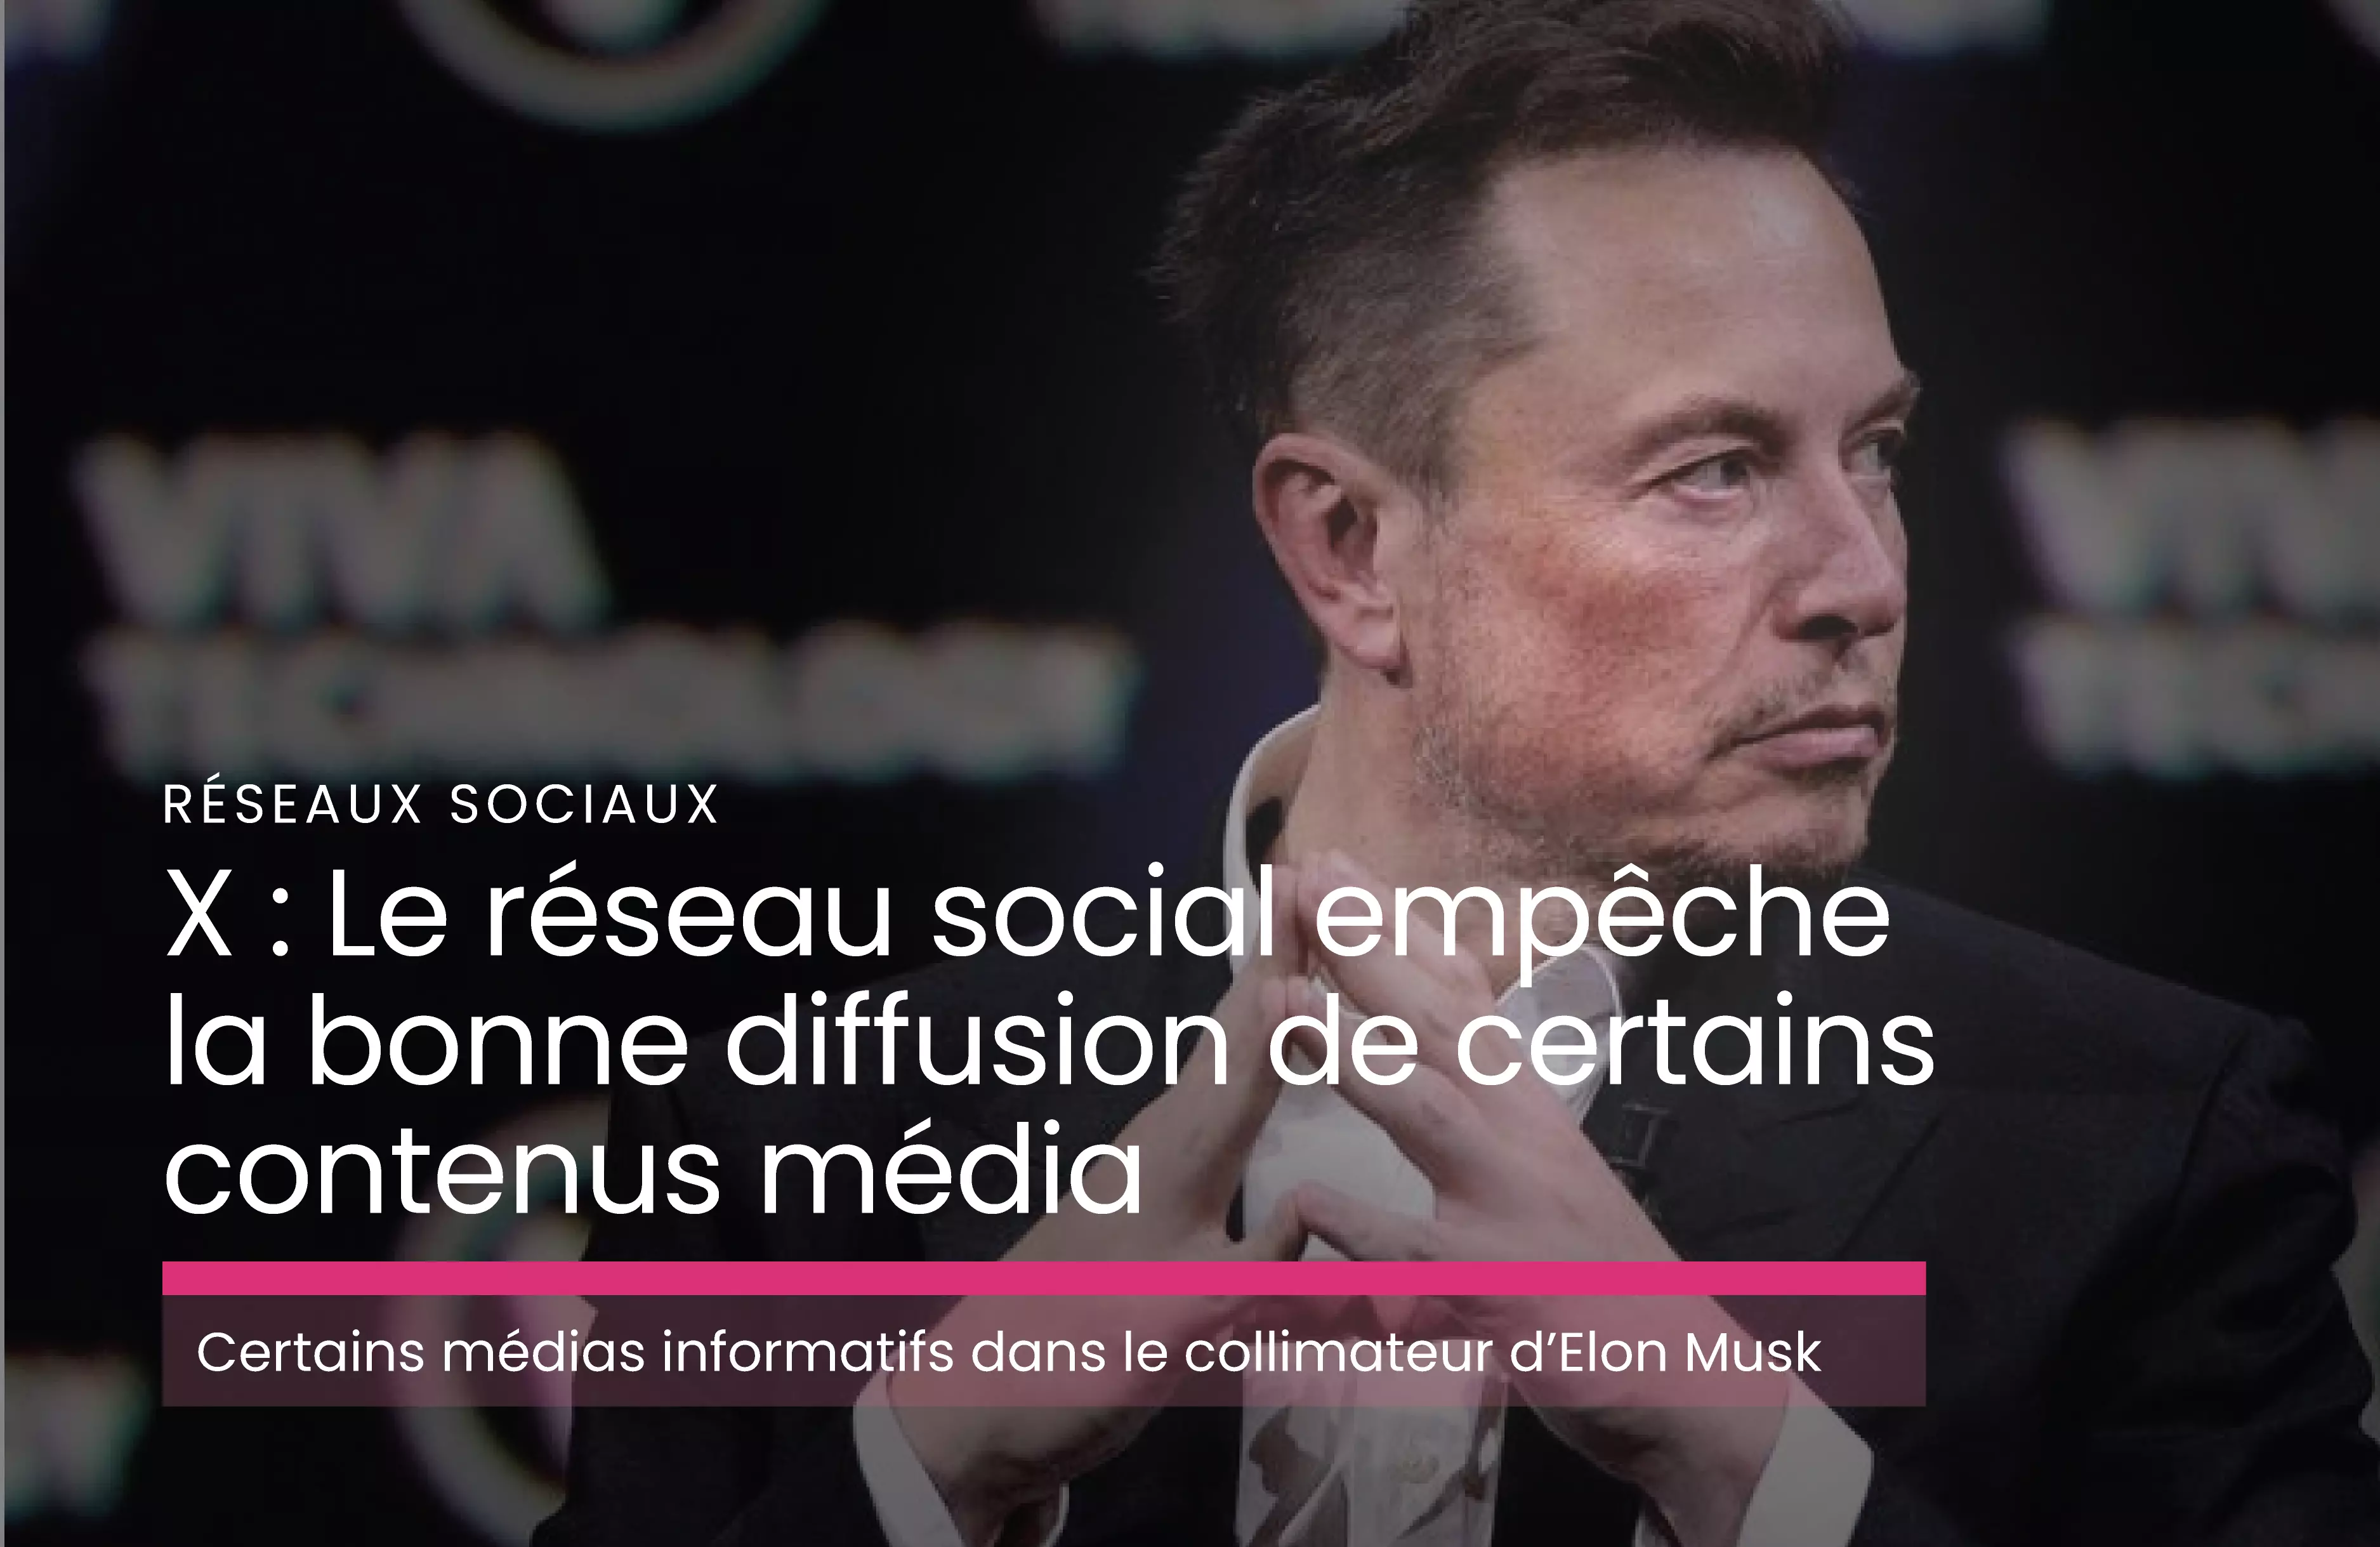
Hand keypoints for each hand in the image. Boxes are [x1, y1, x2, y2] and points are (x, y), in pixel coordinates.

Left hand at [889, 873, 1309, 1545]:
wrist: (979, 1414)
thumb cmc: (1078, 1358)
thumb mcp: (1187, 1319)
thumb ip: (1272, 1267)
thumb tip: (1350, 1209)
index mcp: (1180, 1154)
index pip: (1248, 1041)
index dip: (1284, 966)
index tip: (1303, 883)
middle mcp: (1164, 1143)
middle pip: (1233, 1035)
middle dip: (1276, 961)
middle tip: (1310, 885)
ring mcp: (1149, 1172)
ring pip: (1222, 1070)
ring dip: (1263, 1012)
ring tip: (1303, 959)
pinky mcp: (1144, 1208)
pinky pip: (1216, 1116)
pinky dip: (1249, 1075)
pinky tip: (1259, 1080)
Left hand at [1280, 850, 1787, 1546]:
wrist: (1691, 1381)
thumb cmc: (1602, 1265)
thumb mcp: (1553, 1148)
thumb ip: (1494, 1067)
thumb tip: (1452, 963)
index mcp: (1527, 1107)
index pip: (1454, 997)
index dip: (1392, 927)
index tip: (1330, 865)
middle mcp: (1524, 1141)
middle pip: (1438, 1026)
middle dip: (1367, 952)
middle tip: (1302, 882)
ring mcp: (1515, 1214)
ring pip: (1430, 1114)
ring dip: (1354, 1053)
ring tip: (1282, 1002)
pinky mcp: (1502, 1296)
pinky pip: (1422, 1260)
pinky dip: (1366, 1228)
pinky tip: (1308, 1200)